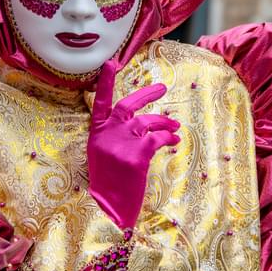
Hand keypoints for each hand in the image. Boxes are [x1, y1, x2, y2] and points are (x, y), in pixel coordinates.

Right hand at [87, 61, 179, 229]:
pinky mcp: (137, 155)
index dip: (105, 82)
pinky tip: (174, 142)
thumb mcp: (103, 153)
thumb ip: (115, 134)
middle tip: (163, 88)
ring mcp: (122, 143)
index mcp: (97, 132)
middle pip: (129, 105)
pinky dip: (168, 139)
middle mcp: (108, 133)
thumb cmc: (108, 181)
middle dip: (148, 94)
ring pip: (149, 122)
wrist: (109, 207)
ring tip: (174, 128)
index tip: (111, 63)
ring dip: (165, 123)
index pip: (99, 101)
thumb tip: (140, 121)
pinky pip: (158, 139)